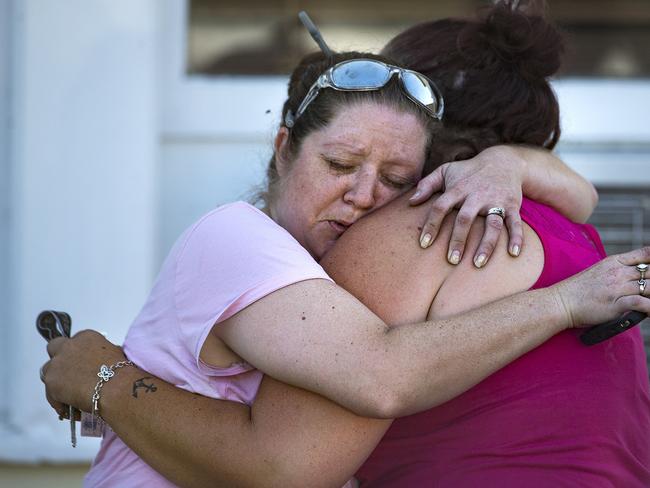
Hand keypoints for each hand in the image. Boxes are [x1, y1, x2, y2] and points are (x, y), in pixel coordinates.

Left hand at [41, 330, 125, 414]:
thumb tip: (101, 364)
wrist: (116, 388)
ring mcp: (58, 363)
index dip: (77, 353)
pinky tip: (71, 408)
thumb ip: (101, 355)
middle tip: (68, 374)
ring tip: (69, 395)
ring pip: (48, 371)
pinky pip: (50, 394)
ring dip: (56, 381)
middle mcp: (69, 346)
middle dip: (59, 359)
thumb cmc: (121, 372)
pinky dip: (58, 401)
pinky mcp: (51, 381)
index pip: (74, 341)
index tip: (81, 363)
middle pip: (54, 348)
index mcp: (86, 337)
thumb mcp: (115, 355)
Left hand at [410, 145, 524, 267]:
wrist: (504, 161)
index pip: (440, 207)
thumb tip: (410, 202)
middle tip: (451, 260)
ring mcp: (496, 201)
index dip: (431, 225)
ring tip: (478, 264)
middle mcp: (476, 196)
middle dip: (458, 240)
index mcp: (458, 189)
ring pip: (492, 224)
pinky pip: (515, 223)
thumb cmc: (468, 171)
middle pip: (465, 219)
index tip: (424, 244)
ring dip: (486, 244)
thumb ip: (426, 185)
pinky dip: (516, 238)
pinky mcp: (512, 205)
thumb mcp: (445, 171)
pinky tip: (514, 254)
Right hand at [552, 247, 649, 327]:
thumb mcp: (598, 272)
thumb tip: (635, 276)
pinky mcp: (617, 303)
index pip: (645, 254)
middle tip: (649, 288)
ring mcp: (618, 287)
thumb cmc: (577, 291)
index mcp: (614, 262)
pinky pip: (643, 303)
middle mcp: (618, 272)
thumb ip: (617, 271)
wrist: (560, 302)